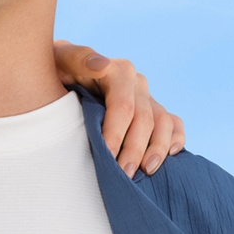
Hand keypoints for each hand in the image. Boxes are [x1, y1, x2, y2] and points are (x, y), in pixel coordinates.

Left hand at [54, 41, 184, 178]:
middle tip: (123, 175)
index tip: (106, 157)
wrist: (62, 71)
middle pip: (144, 119)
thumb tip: (101, 65)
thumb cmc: (57, 68)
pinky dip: (175, 138)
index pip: (123, 107)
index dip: (116, 134)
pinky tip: (170, 156)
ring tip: (147, 172)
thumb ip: (78, 58)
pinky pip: (173, 123)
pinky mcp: (153, 109)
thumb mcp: (61, 59)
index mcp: (119, 71)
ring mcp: (147, 96)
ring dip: (158, 149)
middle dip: (134, 149)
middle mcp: (137, 83)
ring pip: (164, 122)